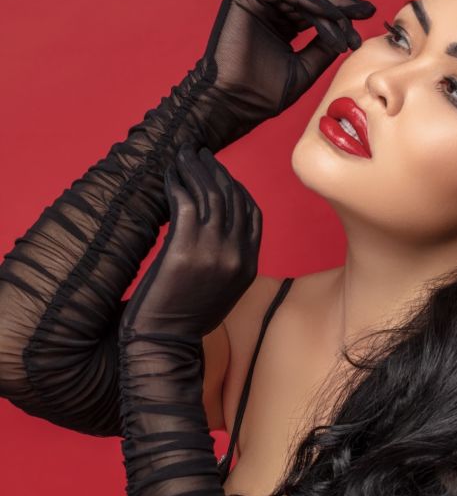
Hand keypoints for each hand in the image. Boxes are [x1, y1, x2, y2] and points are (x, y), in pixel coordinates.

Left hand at [118, 144, 260, 341]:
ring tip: (184, 155)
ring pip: (209, 195)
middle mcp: (236, 255)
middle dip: (216, 170)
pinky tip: (170, 175)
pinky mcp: (184, 249)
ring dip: (195, 169)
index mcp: (249, 265)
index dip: (237, 188)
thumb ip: (229, 260)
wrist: (165, 342)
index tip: (220, 174)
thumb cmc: (187, 318)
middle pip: (232, 198)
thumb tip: (218, 230)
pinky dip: (177, 183)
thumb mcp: (223, 290)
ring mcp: (212, 252)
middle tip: (200, 154)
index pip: (252, 213)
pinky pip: (184, 203)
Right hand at [201, 0, 375, 138]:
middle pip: (311, 3)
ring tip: (346, 26)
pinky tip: (328, 15)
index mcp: (280, 29)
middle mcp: (268, 14)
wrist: (235, 104)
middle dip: (340, 8)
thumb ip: (323, 49)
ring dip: (327, 10)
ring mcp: (255, 5)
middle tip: (366, 11)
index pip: (315, 16)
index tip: (368, 17)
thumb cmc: (264, 96)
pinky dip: (308, 1)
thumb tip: (346, 35)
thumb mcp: (306, 68)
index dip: (341, 17)